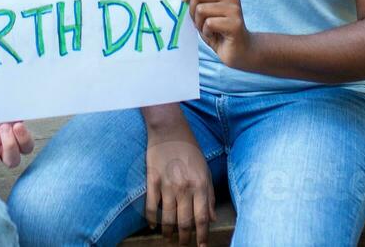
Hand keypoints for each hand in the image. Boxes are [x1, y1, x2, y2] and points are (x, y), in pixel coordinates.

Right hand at [144, 115, 213, 245]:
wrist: (169, 129)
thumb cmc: (190, 149)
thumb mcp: (205, 171)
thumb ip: (210, 195)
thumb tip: (213, 218)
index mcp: (199, 186)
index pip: (202, 219)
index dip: (202, 236)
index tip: (201, 246)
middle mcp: (184, 188)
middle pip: (184, 222)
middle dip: (185, 238)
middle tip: (184, 244)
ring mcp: (166, 185)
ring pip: (167, 218)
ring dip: (168, 232)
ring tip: (169, 238)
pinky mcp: (152, 180)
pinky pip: (151, 206)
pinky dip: (151, 219)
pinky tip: (153, 226)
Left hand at [184, 0, 254, 70]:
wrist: (239, 51)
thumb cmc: (218, 31)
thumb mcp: (205, 12)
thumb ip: (197, 1)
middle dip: (192, 10)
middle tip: (200, 21)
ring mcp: (234, 9)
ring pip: (201, 9)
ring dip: (199, 23)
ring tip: (209, 30)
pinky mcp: (235, 24)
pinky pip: (208, 24)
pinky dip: (206, 32)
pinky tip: (215, 36)